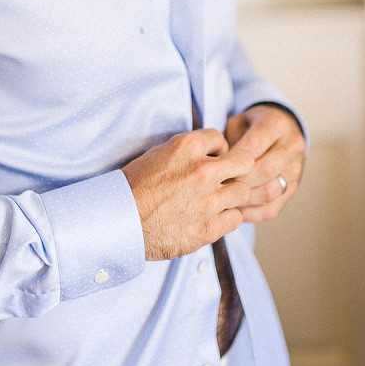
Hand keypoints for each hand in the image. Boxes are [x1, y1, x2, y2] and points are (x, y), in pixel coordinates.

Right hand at [121, 129, 255, 260]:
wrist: (120, 221)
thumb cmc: (133, 186)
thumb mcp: (157, 154)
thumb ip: (185, 152)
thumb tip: (204, 153)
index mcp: (187, 147)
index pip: (219, 137)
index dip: (217, 148)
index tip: (213, 157)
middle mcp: (202, 171)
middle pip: (244, 162)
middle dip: (239, 167)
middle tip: (229, 175)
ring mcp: (208, 201)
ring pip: (244, 192)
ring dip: (234, 194)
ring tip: (220, 198)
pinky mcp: (208, 228)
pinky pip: (235, 218)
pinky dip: (228, 217)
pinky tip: (215, 216)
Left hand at [224, 104, 306, 223]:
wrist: (280, 129)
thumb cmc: (250, 127)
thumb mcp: (238, 122)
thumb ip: (229, 139)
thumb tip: (214, 164)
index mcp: (276, 125)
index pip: (254, 146)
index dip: (232, 160)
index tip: (212, 168)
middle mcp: (292, 147)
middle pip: (264, 171)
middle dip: (237, 180)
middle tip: (214, 186)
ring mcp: (296, 170)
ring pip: (269, 192)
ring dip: (243, 199)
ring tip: (221, 200)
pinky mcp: (292, 190)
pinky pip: (271, 208)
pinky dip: (250, 213)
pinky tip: (232, 210)